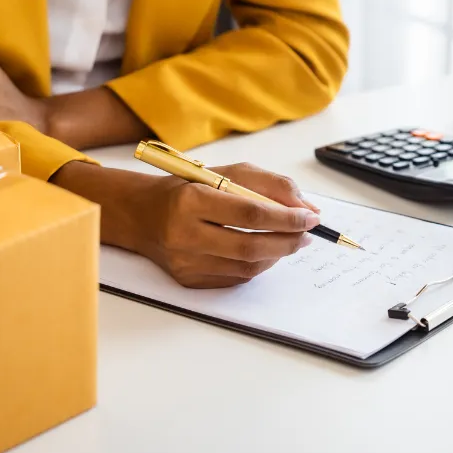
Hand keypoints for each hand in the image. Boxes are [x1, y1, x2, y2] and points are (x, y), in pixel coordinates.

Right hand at [52, 161, 320, 288]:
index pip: (250, 214)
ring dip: (276, 255)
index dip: (286, 218)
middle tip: (307, 234)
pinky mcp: (187, 280)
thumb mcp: (227, 172)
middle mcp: (184, 234)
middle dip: (288, 242)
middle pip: (250, 247)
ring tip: (290, 241)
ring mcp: (184, 262)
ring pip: (246, 267)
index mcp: (191, 200)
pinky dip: (257, 266)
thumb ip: (270, 185)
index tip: (310, 216)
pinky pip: (234, 279)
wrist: (142, 213)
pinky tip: (265, 253)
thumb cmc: (189, 187)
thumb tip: (307, 208)